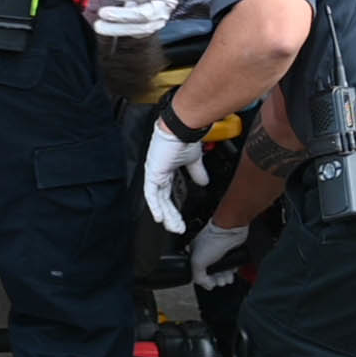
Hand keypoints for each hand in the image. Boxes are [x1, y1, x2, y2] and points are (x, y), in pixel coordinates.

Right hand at [94, 0, 186, 37]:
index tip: (99, 28)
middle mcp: (164, 9)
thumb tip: (110, 22)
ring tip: (103, 13)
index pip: (139, 32)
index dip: (119, 32)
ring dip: (122, 16)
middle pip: (142, 26)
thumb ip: (129, 8)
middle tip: (98, 26)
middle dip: (118, 28)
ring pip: (144, 14)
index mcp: (157, 16)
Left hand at [142, 117, 208, 234]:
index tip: (180, 220)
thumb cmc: (185, 138)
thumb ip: (196, 173)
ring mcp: (154, 173)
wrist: (182, 128)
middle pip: (163, 200)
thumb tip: (204, 183)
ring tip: (173, 227)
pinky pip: (152, 194)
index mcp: (166, 169)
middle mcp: (158, 172)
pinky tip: (160, 218)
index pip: (168, 194)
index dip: (173, 208)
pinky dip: (155, 206)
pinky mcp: (153, 173)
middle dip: (171, 216)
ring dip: (166, 215)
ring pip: (158, 200)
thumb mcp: (194, 160)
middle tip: (178, 228)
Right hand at [189, 219, 245, 289]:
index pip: (197, 273)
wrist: (230, 230)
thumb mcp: (197, 262)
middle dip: (217, 280)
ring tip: (228, 277)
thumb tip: (207, 285)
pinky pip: (230, 265)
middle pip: (211, 273)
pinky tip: (232, 271)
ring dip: (225, 277)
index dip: (205, 280)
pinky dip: (232, 270)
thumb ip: (198, 277)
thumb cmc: (213, 239)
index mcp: (194, 254)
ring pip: (222, 270)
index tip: (211, 283)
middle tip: (220, 280)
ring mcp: (218, 253)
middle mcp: (205, 253)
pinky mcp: (229, 252)